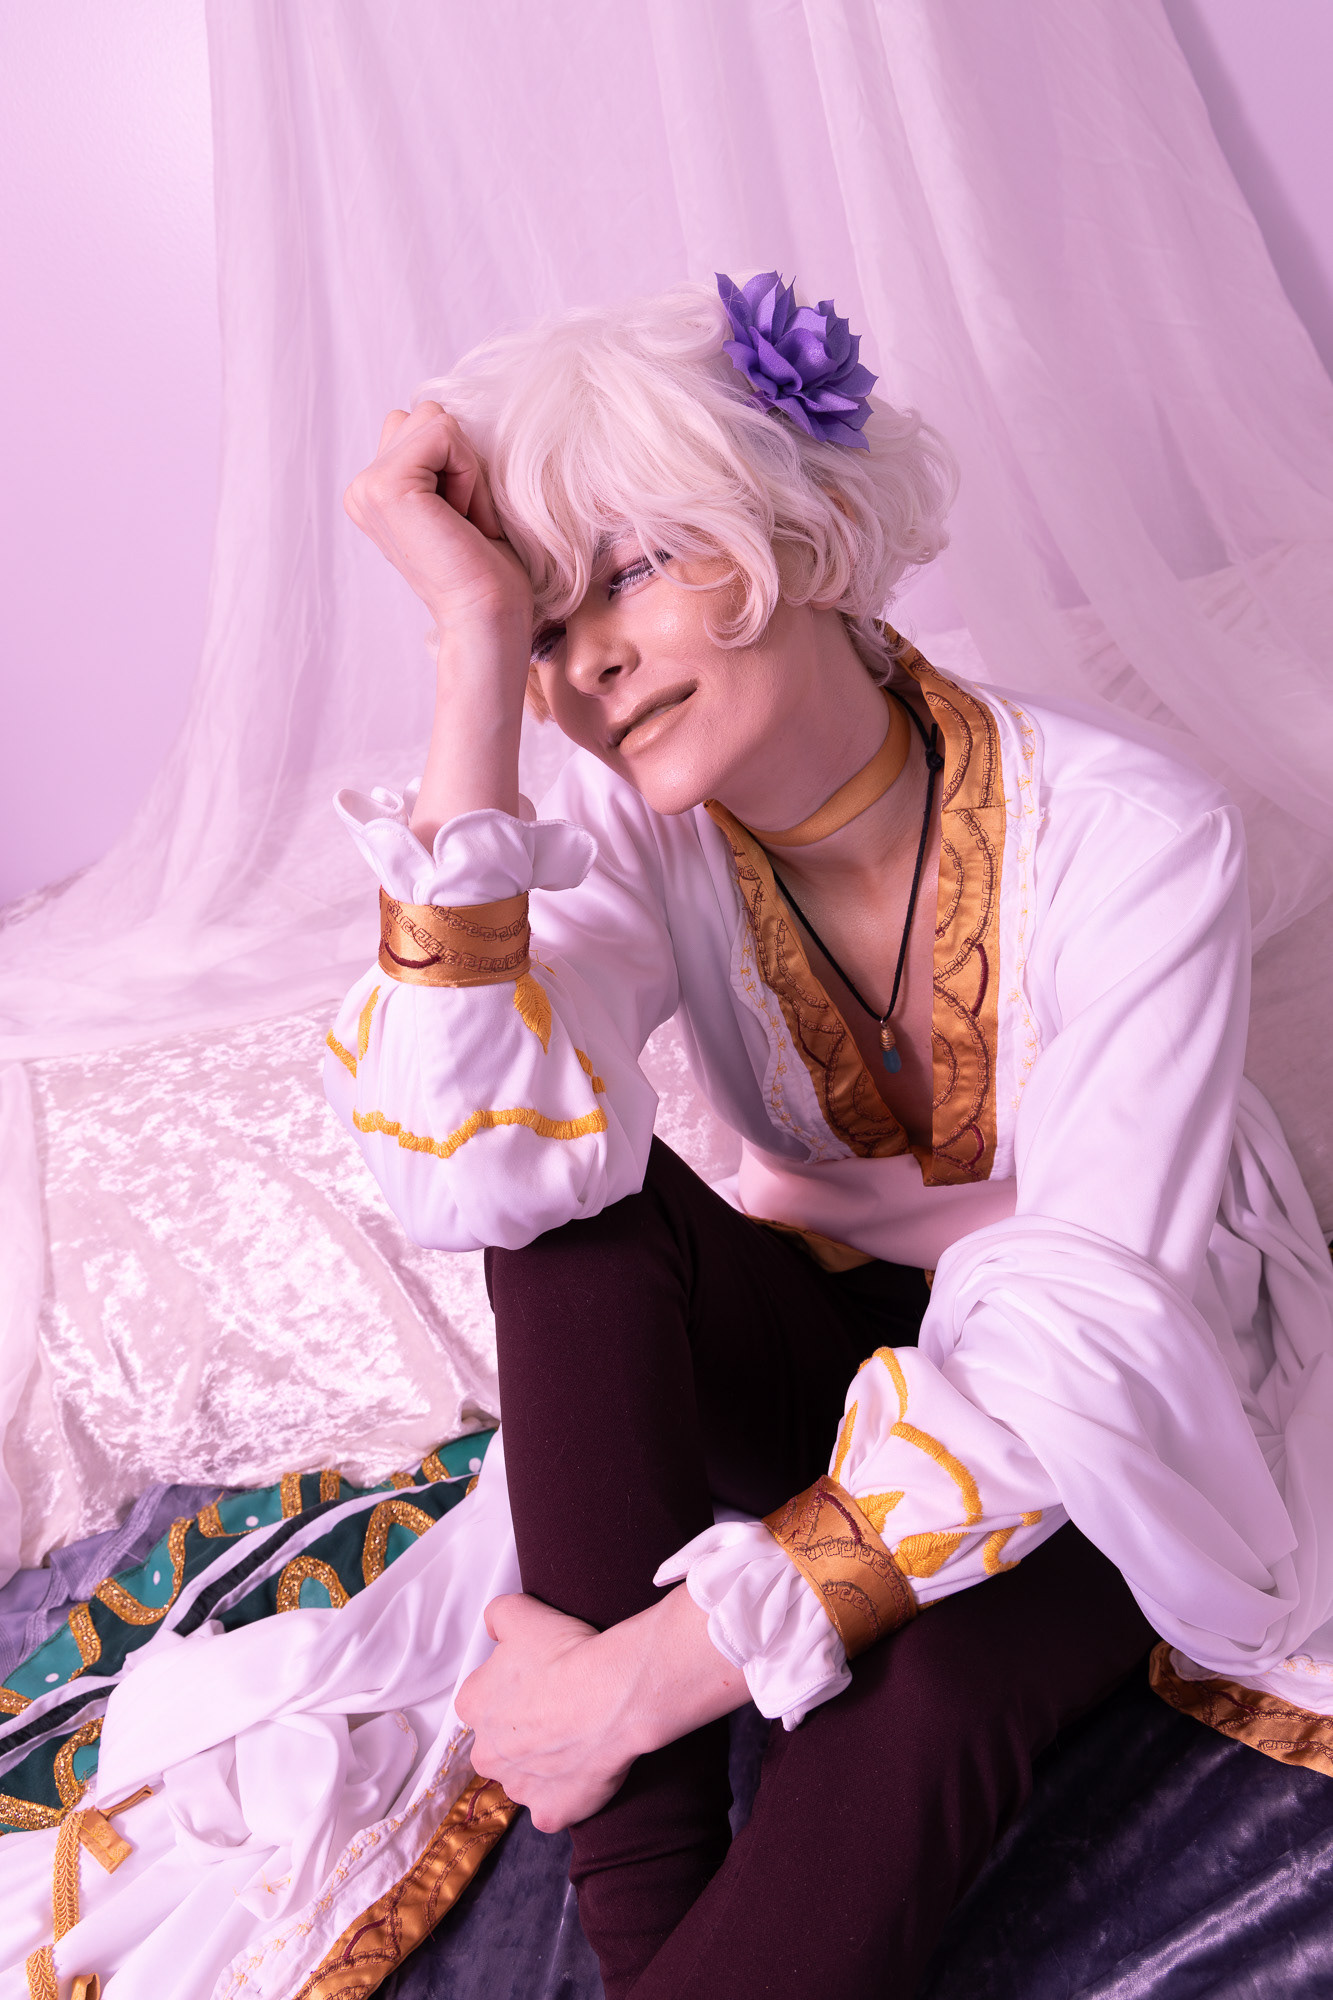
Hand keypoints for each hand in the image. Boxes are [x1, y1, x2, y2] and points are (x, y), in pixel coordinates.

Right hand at [343, 402, 533, 672]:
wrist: (488, 618)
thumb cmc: (488, 569)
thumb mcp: (458, 497)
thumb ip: (436, 456)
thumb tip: (439, 406)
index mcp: (374, 491)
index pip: (424, 424)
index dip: (460, 463)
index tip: (464, 519)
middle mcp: (361, 488)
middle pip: (426, 414)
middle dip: (461, 459)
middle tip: (466, 520)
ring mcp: (366, 487)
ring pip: (435, 420)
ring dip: (466, 467)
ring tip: (465, 521)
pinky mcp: (385, 487)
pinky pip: (444, 434)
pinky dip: (468, 473)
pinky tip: (464, 520)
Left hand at [455, 1595, 635, 1831]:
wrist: (611, 1695)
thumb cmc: (566, 1655)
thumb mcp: (521, 1612)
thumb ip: (497, 1615)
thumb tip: (493, 1626)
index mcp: (474, 1706)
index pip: (482, 1699)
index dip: (511, 1689)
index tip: (538, 1681)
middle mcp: (487, 1754)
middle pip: (499, 1744)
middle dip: (522, 1733)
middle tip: (558, 1710)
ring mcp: (519, 1789)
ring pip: (525, 1778)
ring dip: (543, 1765)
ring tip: (577, 1739)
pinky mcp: (550, 1813)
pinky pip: (553, 1808)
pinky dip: (566, 1796)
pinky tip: (584, 1771)